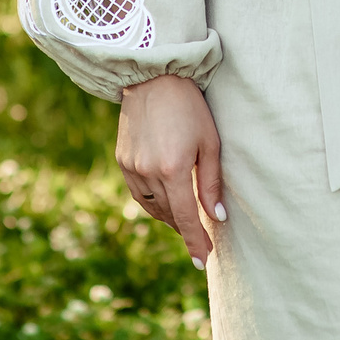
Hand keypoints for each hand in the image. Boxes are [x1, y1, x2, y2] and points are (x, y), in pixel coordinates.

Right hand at [118, 74, 224, 268]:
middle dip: (185, 229)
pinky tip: (165, 201)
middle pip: (169, 214)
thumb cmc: (190, 107)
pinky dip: (152, 202)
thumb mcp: (209, 143)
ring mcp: (131, 167)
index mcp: (173, 169)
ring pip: (151, 207)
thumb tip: (217, 217)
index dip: (195, 241)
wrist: (154, 78)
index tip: (203, 261)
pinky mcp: (122, 160)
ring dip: (169, 217)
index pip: (185, 218)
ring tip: (185, 221)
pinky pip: (138, 193)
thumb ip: (211, 183)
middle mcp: (148, 172)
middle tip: (201, 239)